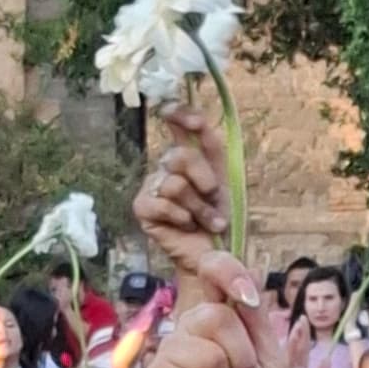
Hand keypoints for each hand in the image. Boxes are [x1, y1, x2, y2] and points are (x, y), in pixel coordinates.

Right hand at [133, 113, 230, 284]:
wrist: (213, 253)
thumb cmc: (220, 217)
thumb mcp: (225, 179)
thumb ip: (212, 148)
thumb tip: (200, 122)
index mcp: (189, 154)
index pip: (178, 123)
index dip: (179, 114)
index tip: (183, 117)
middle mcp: (167, 166)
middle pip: (180, 156)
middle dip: (204, 180)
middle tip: (214, 198)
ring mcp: (152, 186)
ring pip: (175, 184)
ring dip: (199, 207)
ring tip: (207, 222)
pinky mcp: (143, 207)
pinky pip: (163, 204)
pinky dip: (182, 217)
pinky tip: (187, 226)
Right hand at [143, 268, 267, 367]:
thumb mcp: (269, 365)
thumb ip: (258, 324)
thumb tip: (253, 273)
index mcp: (218, 317)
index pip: (212, 270)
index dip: (229, 272)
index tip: (249, 299)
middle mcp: (189, 329)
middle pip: (217, 318)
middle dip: (244, 362)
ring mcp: (169, 353)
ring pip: (209, 358)